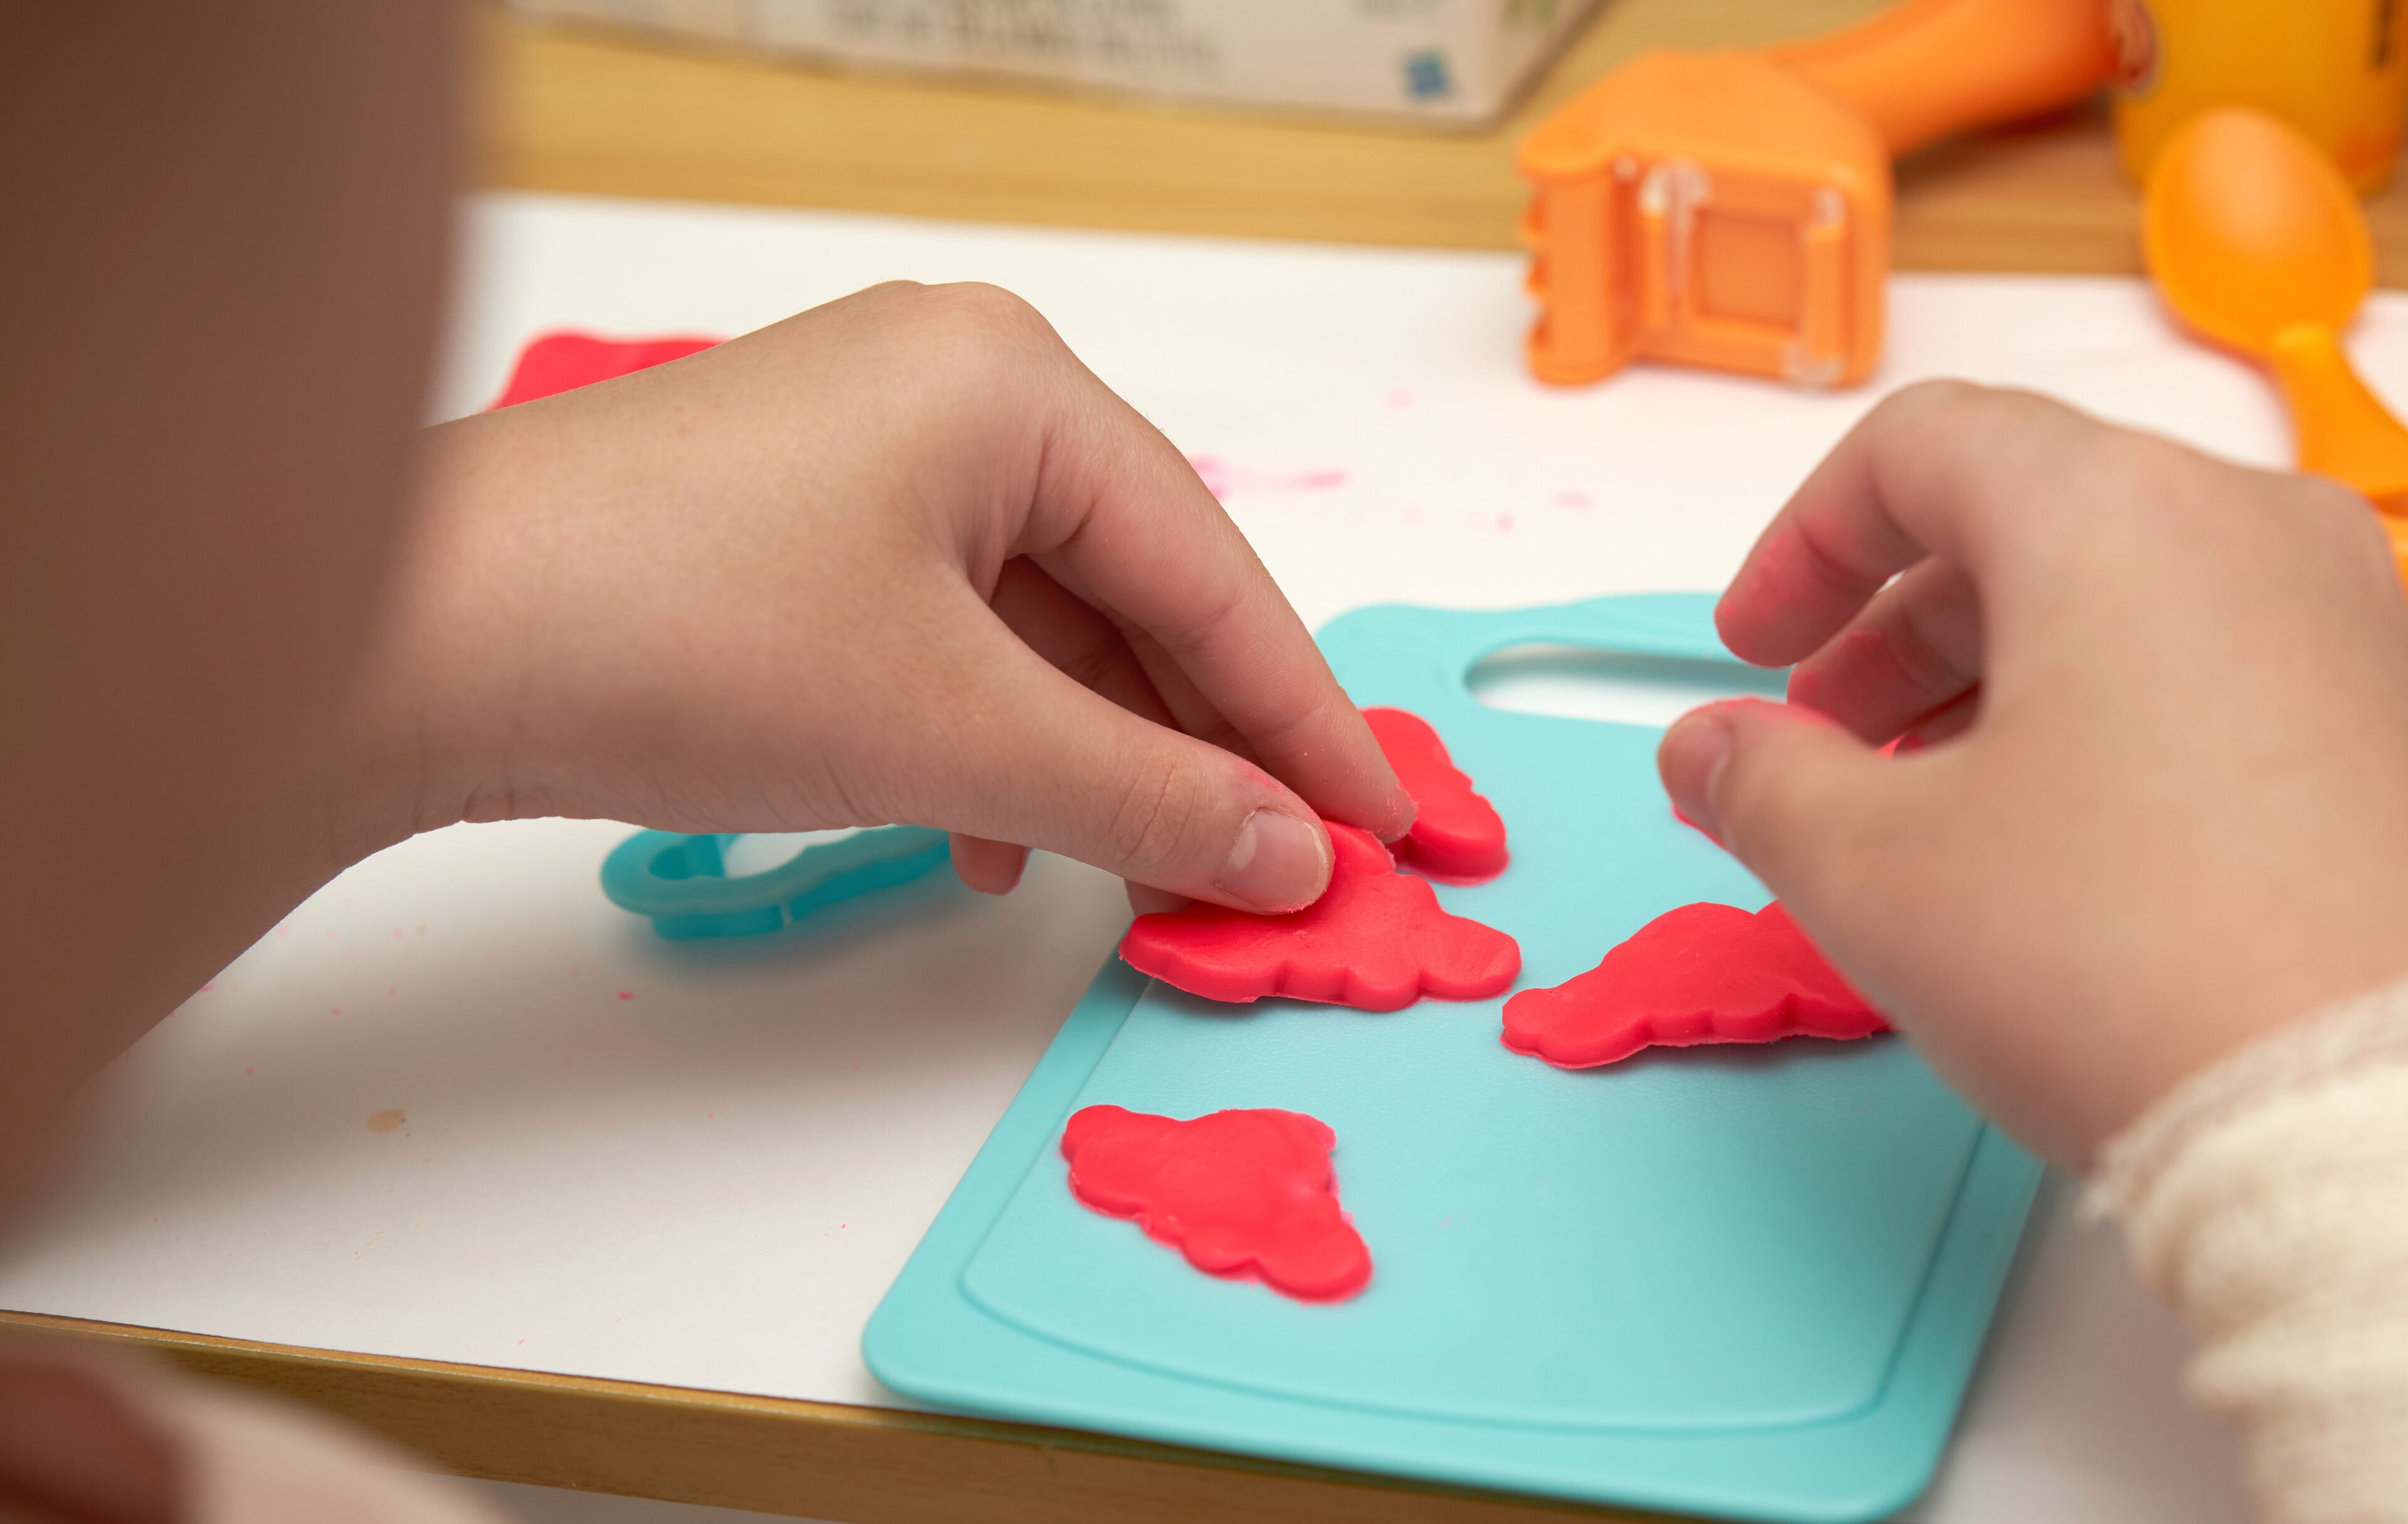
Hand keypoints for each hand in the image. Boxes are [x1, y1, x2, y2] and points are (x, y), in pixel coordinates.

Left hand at [351, 282, 1412, 912]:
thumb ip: (1146, 797)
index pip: (1212, 572)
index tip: (1390, 825)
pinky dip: (991, 743)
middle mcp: (949, 392)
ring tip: (1141, 881)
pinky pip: (950, 636)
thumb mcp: (955, 731)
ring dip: (1094, 761)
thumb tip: (1289, 852)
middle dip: (1201, 747)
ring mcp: (864, 456)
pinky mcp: (796, 528)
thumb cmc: (676, 634)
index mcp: (1010, 385)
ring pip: (1041, 626)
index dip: (1308, 718)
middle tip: (1283, 869)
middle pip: (1134, 592)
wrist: (402, 640)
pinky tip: (991, 844)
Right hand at [1658, 382, 2407, 1166]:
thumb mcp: (1871, 871)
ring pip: (2136, 598)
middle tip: (1823, 746)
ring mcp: (2362, 625)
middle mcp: (2257, 532)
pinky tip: (2072, 847)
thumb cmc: (2119, 967)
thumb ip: (1760, 783)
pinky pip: (2230, 671)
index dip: (1802, 542)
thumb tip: (1710, 750)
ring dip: (2002, 679)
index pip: (1919, 448)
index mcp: (2114, 516)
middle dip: (1894, 630)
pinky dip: (2118, 719)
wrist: (2376, 1128)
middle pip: (2031, 520)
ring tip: (1935, 809)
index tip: (1749, 648)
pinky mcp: (2407, 726)